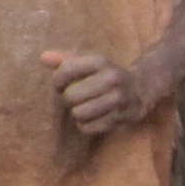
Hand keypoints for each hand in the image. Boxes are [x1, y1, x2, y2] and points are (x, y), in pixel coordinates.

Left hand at [44, 48, 161, 137]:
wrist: (141, 88)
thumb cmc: (106, 74)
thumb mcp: (89, 61)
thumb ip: (65, 59)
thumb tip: (43, 58)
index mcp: (100, 61)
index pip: (67, 70)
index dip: (58, 80)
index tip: (60, 84)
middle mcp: (111, 79)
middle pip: (71, 95)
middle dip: (69, 98)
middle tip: (76, 96)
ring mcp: (117, 100)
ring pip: (79, 113)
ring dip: (77, 112)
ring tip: (84, 106)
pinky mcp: (119, 118)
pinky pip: (88, 127)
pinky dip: (85, 124)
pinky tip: (92, 116)